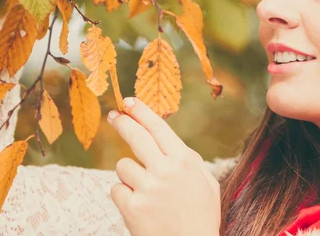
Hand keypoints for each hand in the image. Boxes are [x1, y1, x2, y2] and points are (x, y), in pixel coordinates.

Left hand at [107, 98, 220, 235]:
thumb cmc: (201, 216)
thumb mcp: (206, 183)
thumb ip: (188, 159)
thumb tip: (167, 139)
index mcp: (185, 161)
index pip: (158, 127)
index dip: (141, 111)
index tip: (129, 102)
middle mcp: (166, 171)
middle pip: (136, 137)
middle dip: (122, 122)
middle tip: (114, 116)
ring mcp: (148, 189)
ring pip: (122, 166)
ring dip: (129, 175)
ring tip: (144, 192)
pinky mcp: (132, 207)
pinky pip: (116, 189)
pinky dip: (124, 196)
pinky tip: (140, 207)